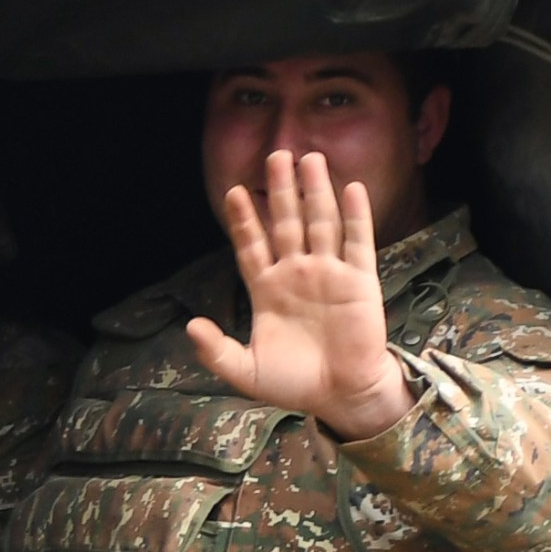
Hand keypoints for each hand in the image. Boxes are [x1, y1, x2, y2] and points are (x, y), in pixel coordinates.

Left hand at [185, 150, 410, 440]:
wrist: (340, 397)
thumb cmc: (294, 383)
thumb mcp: (245, 370)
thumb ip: (217, 350)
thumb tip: (190, 326)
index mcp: (267, 289)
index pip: (252, 245)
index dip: (244, 220)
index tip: (233, 191)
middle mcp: (297, 274)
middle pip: (286, 222)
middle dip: (280, 190)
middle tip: (275, 154)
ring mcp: (329, 274)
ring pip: (320, 223)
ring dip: (315, 191)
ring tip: (309, 158)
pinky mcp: (359, 281)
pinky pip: (357, 242)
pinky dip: (355, 216)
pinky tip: (350, 187)